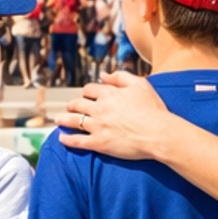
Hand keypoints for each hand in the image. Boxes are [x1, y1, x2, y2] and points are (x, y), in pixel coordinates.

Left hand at [59, 72, 173, 161]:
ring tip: (59, 120)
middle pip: (78, 104)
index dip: (87, 92)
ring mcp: (97, 126)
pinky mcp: (99, 143)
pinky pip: (77, 141)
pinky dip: (67, 139)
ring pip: (73, 121)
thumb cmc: (153, 109)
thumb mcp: (140, 84)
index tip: (87, 96)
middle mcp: (100, 108)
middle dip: (72, 105)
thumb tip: (103, 75)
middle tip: (70, 108)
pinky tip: (62, 138)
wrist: (158, 133)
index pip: (90, 89)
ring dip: (63, 119)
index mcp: (109, 94)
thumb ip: (120, 77)